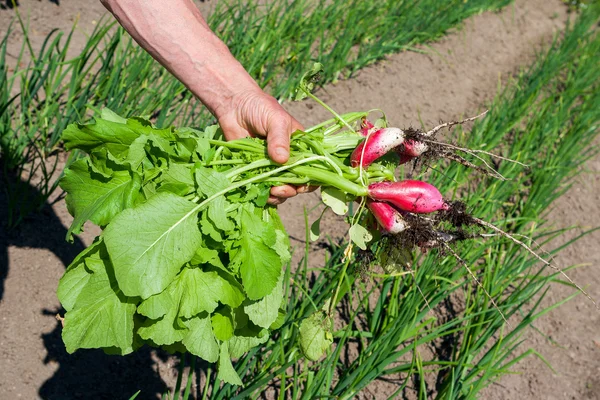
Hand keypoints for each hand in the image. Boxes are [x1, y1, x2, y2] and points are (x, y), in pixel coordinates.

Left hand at [215, 89, 315, 203]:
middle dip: (290, 190)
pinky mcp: (255, 170)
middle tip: (279, 189)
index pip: (313, 167)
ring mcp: (271, 166)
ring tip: (269, 192)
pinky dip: (262, 193)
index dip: (310, 180)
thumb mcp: (275, 119)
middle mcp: (288, 159)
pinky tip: (258, 192)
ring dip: (277, 195)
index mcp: (300, 147)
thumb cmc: (260, 107)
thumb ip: (280, 139)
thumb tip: (282, 160)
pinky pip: (262, 187)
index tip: (301, 186)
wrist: (234, 106)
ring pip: (280, 188)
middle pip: (296, 183)